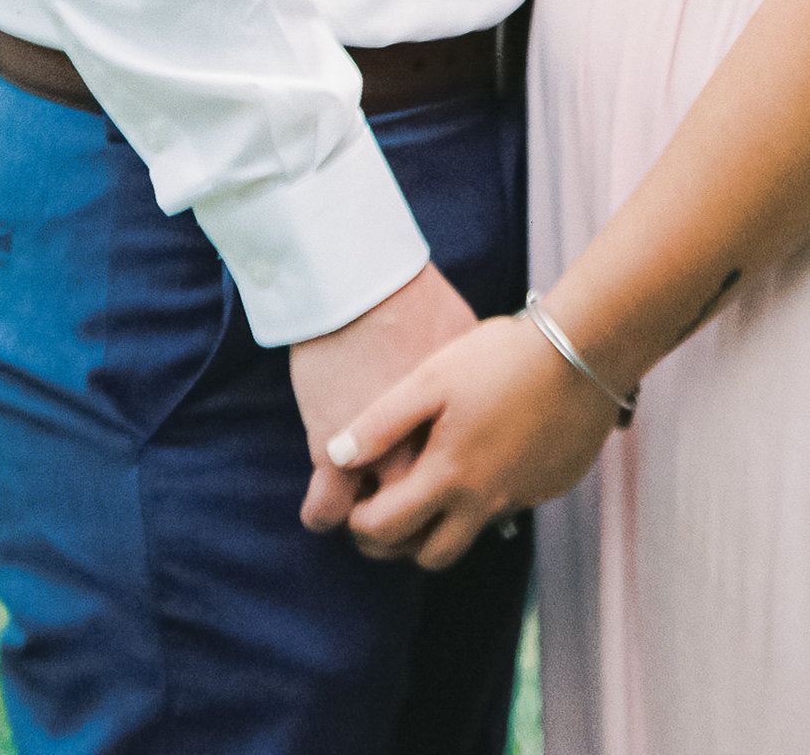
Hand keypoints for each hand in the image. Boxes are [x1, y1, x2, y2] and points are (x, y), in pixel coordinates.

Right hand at [292, 262, 475, 531]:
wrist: (358, 282)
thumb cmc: (414, 298)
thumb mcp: (462, 338)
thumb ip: (472, 379)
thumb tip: (487, 390)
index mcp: (460, 426)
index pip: (469, 486)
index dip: (457, 496)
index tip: (443, 493)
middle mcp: (425, 451)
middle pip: (426, 517)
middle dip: (415, 525)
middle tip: (402, 518)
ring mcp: (379, 459)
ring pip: (378, 527)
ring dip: (368, 526)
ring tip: (360, 514)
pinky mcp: (332, 455)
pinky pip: (325, 511)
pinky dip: (322, 514)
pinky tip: (324, 509)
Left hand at [329, 310, 620, 571]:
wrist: (586, 349)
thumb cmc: (502, 357)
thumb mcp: (433, 377)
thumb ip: (382, 421)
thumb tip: (335, 455)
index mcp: (449, 478)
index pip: (386, 531)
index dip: (358, 524)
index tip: (352, 503)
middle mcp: (485, 501)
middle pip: (429, 557)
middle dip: (398, 545)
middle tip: (384, 511)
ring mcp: (522, 497)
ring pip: (470, 536)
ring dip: (441, 527)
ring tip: (429, 486)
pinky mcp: (550, 484)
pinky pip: (507, 508)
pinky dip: (485, 497)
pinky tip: (484, 452)